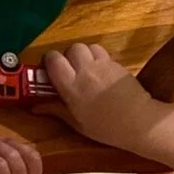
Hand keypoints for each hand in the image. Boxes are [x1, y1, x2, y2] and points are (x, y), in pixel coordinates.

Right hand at [43, 43, 167, 156]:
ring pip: (87, 46)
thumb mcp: (77, 123)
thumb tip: (35, 107)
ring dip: (83, 54)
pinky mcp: (117, 64)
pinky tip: (100, 73)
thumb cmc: (105, 127)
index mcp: (72, 86)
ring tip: (85, 69)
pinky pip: (102, 53)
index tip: (49, 71)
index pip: (54, 60)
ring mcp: (103, 65)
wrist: (139, 121)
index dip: (49, 61)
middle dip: (67, 56)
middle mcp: (86, 71)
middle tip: (69, 70)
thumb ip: (56, 110)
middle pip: (72, 48)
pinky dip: (97, 58)